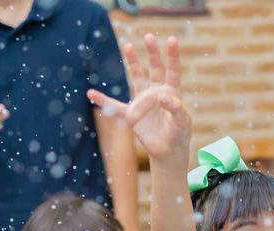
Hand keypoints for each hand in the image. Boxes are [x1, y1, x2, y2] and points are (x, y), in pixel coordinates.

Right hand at [89, 35, 189, 159]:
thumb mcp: (182, 121)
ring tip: (128, 46)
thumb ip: (176, 108)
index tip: (172, 40)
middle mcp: (156, 92)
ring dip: (132, 63)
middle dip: (152, 53)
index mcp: (171, 92)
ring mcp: (143, 102)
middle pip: (154, 69)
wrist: (168, 150)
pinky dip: (103, 101)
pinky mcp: (132, 115)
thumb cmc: (179, 133)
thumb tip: (163, 96)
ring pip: (137, 79)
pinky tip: (91, 93)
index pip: (172, 71)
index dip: (172, 56)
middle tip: (149, 36)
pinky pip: (115, 107)